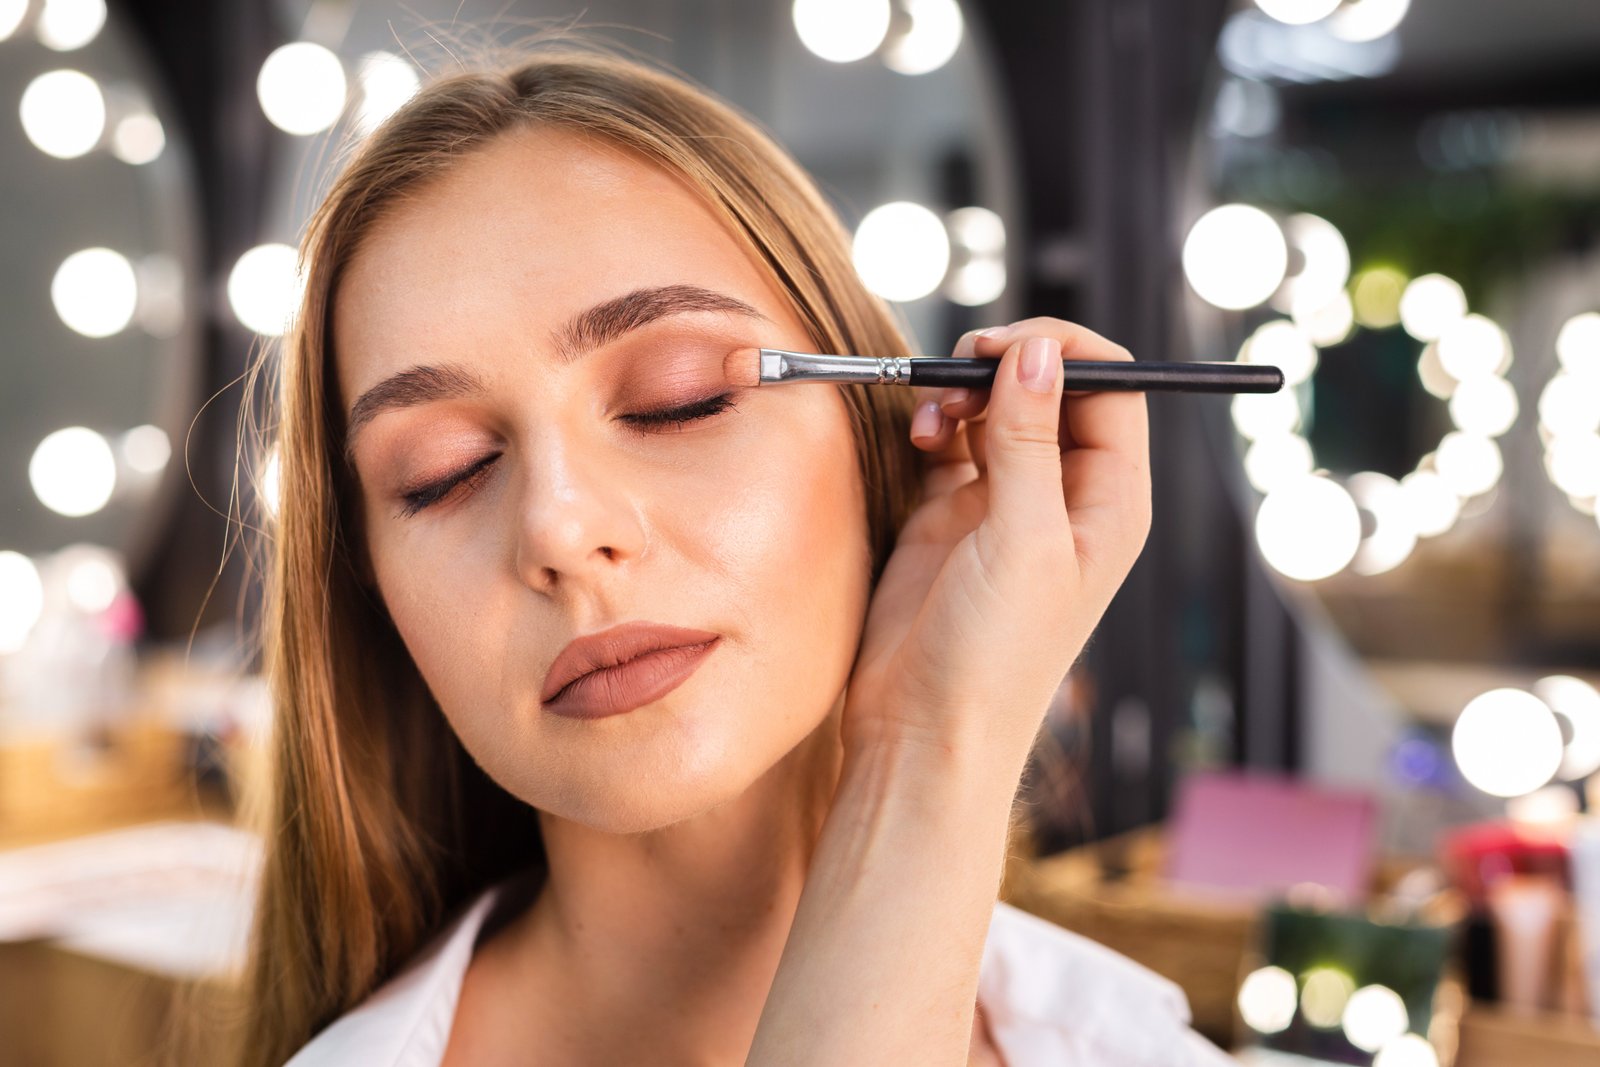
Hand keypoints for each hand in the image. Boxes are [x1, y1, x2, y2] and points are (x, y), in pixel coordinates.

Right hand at [839, 318, 1152, 773]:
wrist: (922, 729)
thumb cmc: (993, 654)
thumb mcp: (1022, 539)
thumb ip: (1030, 440)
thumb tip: (1037, 354)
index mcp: (1110, 502)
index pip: (1111, 389)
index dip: (1064, 352)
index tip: (1005, 347)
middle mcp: (1065, 496)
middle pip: (1053, 389)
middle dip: (1005, 366)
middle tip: (958, 370)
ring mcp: (1007, 504)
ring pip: (998, 408)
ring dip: (963, 393)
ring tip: (931, 418)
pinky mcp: (952, 516)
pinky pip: (951, 442)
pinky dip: (933, 425)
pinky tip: (917, 440)